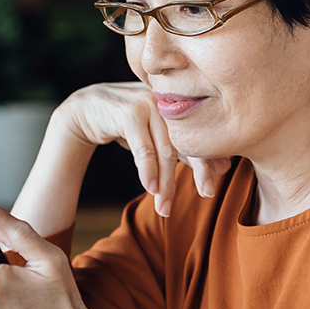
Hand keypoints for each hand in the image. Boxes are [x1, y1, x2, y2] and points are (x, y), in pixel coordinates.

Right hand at [54, 82, 234, 215]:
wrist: (86, 110)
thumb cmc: (127, 125)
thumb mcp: (158, 137)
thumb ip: (185, 149)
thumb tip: (224, 168)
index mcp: (179, 105)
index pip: (199, 137)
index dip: (208, 162)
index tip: (212, 187)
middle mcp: (167, 102)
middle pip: (188, 142)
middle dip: (198, 171)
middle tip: (207, 194)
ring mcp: (148, 104)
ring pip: (165, 150)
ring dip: (166, 182)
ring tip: (165, 206)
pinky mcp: (129, 112)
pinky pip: (143, 148)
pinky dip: (147, 170)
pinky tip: (149, 188)